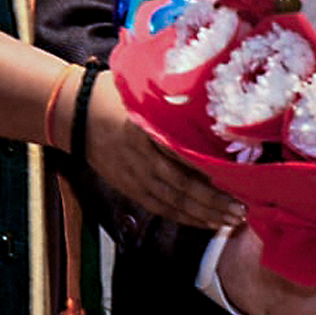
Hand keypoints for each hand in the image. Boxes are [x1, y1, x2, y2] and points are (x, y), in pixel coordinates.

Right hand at [84, 81, 243, 229]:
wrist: (74, 113)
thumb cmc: (116, 93)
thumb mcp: (145, 92)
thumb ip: (174, 104)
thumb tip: (214, 109)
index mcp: (147, 129)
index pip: (184, 154)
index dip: (211, 170)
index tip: (238, 177)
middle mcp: (141, 157)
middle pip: (182, 185)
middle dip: (214, 201)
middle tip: (242, 209)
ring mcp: (133, 176)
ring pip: (173, 203)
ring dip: (203, 215)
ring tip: (231, 220)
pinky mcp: (128, 188)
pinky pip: (160, 208)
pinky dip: (184, 217)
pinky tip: (205, 222)